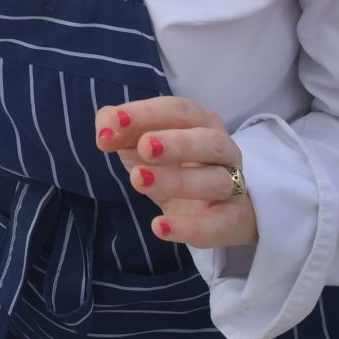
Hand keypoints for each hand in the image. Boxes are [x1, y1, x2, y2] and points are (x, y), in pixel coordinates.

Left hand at [96, 96, 258, 248]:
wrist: (209, 208)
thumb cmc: (170, 164)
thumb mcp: (140, 142)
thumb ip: (120, 129)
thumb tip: (106, 132)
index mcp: (200, 122)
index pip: (179, 110)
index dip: (147, 114)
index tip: (116, 121)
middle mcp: (222, 149)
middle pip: (209, 141)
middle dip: (177, 143)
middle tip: (144, 147)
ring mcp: (231, 185)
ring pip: (216, 181)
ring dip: (178, 181)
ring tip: (139, 180)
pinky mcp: (232, 220)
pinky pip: (219, 224)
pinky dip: (191, 228)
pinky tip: (159, 227)